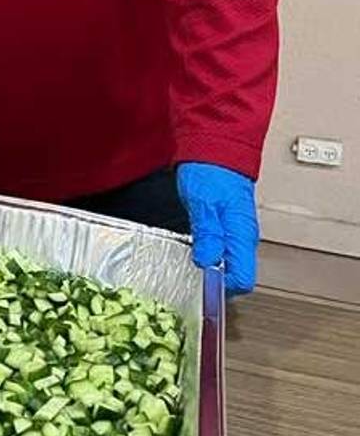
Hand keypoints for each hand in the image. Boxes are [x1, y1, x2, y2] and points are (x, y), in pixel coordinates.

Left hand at [177, 162, 259, 294]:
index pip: (243, 279)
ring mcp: (237, 232)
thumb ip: (208, 234)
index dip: (223, 287)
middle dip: (215, 281)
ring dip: (211, 267)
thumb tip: (208, 262)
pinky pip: (223, 250)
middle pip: (236, 275)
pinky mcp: (228, 226)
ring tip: (192, 266)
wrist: (216, 148)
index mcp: (241, 234)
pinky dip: (209, 254)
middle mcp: (243, 237)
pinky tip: (196, 251)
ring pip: (229, 263)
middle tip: (192, 278)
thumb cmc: (210, 171)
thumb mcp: (203, 203)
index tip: (202, 286)